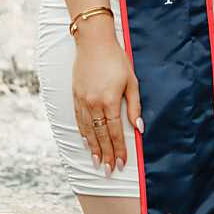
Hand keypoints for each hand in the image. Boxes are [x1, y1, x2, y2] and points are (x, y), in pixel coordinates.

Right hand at [71, 32, 141, 174]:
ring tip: (97, 162)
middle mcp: (94, 103)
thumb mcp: (131, 82)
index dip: (119, 150)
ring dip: (93, 148)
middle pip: (101, 135)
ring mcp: (82, 100)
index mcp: (109, 101)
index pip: (115, 132)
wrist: (93, 41)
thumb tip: (138, 128)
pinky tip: (86, 142)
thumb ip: (134, 107)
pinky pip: (79, 119)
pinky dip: (83, 133)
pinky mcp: (75, 95)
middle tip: (109, 171)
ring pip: (88, 130)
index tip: (122, 163)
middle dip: (106, 155)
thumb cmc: (116, 59)